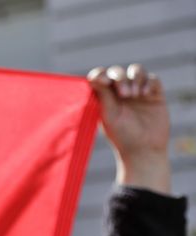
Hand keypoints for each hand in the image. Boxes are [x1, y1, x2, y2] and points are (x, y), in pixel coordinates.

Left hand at [87, 64, 170, 192]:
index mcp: (105, 97)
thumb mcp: (109, 116)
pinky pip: (153, 79)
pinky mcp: (154, 94)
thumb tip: (95, 77)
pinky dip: (148, 83)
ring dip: (135, 78)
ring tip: (135, 95)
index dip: (100, 74)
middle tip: (124, 95)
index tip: (102, 81)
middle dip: (120, 78)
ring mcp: (138, 92)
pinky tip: (145, 94)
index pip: (100, 77)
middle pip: (117, 72)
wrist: (143, 150)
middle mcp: (120, 92)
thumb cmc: (122, 136)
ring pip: (136, 71)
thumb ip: (103, 96)